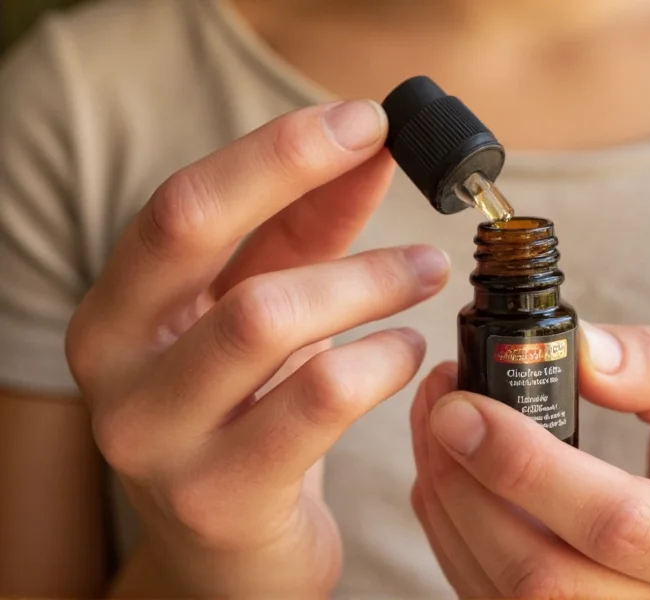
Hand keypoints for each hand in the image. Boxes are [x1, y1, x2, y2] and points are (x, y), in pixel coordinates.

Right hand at [66, 100, 449, 595]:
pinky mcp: (219, 496)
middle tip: (404, 178)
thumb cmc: (248, 415)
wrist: (230, 548)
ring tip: (425, 275)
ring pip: (268, 317)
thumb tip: (363, 151)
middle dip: (308, 184)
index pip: (181, 202)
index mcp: (118, 309)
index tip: (361, 120)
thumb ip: (303, 234)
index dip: (273, 151)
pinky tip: (408, 352)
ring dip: (367, 281)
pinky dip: (380, 361)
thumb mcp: (263, 313)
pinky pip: (317, 400)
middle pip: (199, 234)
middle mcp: (115, 368)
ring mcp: (157, 438)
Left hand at [411, 322, 649, 598]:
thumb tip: (581, 350)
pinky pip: (484, 596)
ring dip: (446, 505)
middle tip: (440, 408)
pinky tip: (447, 473)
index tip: (465, 405)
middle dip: (467, 488)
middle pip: (542, 577)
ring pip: (499, 595)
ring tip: (433, 426)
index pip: (618, 524)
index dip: (528, 466)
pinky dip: (449, 532)